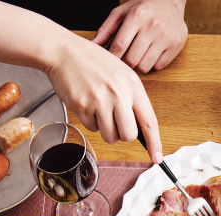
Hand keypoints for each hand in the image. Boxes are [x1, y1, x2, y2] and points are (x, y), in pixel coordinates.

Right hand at [45, 37, 162, 160]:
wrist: (64, 51)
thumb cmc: (93, 62)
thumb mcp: (121, 74)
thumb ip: (132, 98)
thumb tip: (140, 128)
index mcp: (132, 85)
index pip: (149, 121)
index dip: (155, 142)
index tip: (157, 157)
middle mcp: (118, 93)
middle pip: (129, 135)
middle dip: (122, 134)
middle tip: (115, 122)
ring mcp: (100, 101)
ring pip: (110, 136)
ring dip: (105, 129)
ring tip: (99, 109)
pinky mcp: (82, 106)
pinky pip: (91, 128)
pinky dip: (90, 121)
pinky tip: (86, 103)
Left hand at [93, 0, 187, 73]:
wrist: (170, 1)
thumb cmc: (142, 8)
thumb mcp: (121, 13)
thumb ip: (105, 30)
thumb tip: (91, 46)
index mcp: (137, 16)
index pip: (120, 46)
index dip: (112, 58)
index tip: (109, 61)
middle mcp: (153, 26)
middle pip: (132, 59)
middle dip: (125, 63)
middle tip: (124, 58)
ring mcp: (166, 37)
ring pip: (145, 66)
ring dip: (138, 65)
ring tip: (138, 55)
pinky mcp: (176, 45)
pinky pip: (159, 66)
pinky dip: (152, 64)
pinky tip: (151, 53)